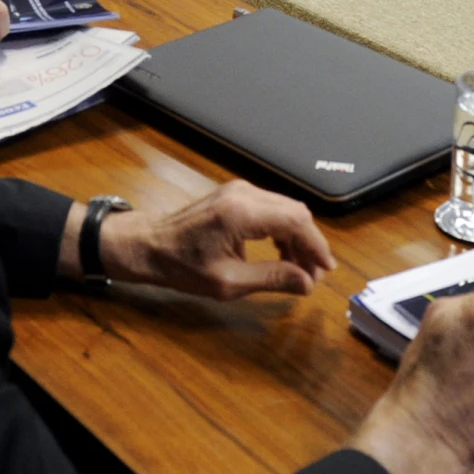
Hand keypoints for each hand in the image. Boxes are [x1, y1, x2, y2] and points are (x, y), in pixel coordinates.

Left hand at [77, 180, 335, 298]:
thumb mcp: (228, 282)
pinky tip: (280, 253)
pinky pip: (271, 207)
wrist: (148, 245)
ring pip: (285, 208)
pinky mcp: (234, 195)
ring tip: (298, 269)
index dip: (316, 246)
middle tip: (313, 275)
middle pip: (295, 211)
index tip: (325, 270)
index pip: (296, 221)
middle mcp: (243, 194)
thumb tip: (306, 282)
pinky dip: (282, 229)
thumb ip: (271, 278)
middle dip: (309, 243)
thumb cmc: (181, 266)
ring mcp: (238, 191)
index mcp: (241, 213)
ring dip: (297, 237)